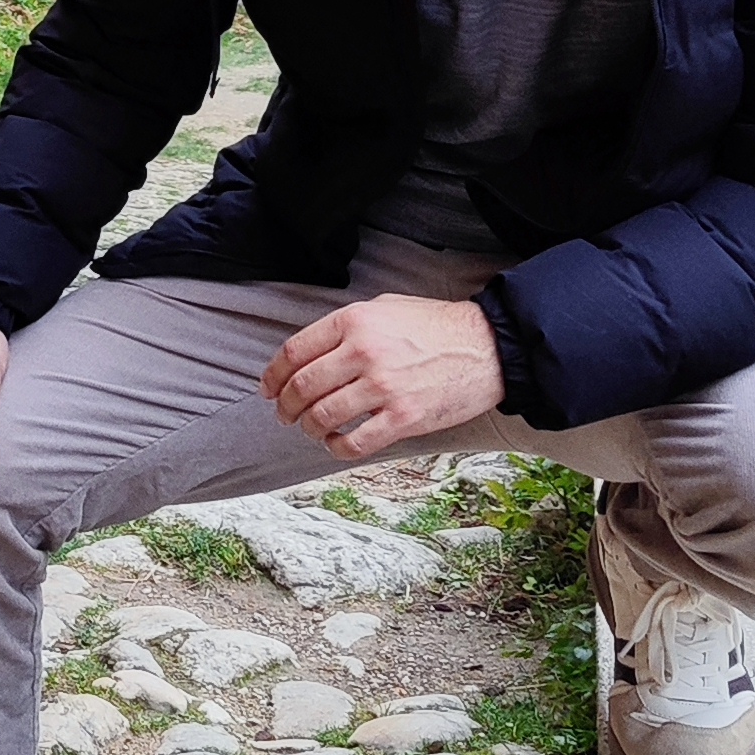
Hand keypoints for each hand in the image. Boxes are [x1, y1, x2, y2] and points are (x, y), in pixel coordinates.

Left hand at [261, 291, 501, 460]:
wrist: (486, 347)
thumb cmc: (435, 325)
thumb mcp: (384, 306)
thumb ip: (347, 327)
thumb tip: (313, 352)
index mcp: (354, 321)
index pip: (296, 351)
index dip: (274, 374)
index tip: (268, 388)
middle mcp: (363, 352)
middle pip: (302, 387)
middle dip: (285, 406)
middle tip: (283, 415)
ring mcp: (383, 387)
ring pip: (322, 416)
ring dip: (308, 428)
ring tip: (311, 430)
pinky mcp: (403, 418)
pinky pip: (355, 442)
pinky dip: (336, 448)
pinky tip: (336, 444)